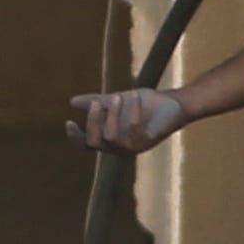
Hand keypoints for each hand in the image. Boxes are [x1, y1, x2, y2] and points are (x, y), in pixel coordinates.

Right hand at [67, 86, 185, 155]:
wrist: (174, 103)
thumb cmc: (146, 104)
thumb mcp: (116, 100)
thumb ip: (97, 102)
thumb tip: (71, 101)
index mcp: (110, 139)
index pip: (87, 144)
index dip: (75, 137)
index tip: (69, 122)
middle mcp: (120, 147)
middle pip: (95, 143)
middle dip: (93, 122)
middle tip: (98, 102)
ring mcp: (134, 147)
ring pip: (112, 137)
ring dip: (113, 114)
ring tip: (120, 96)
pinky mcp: (148, 141)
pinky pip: (134, 130)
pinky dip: (133, 112)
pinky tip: (136, 96)